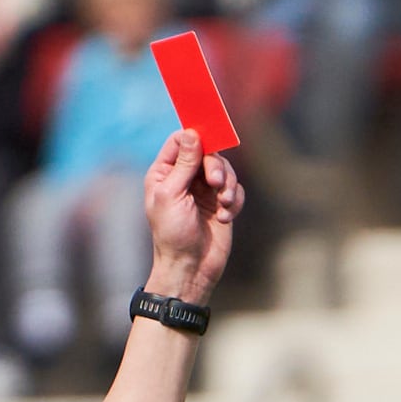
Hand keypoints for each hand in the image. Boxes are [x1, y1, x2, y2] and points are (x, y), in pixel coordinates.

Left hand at [142, 129, 240, 302]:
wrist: (190, 269)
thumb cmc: (172, 235)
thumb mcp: (172, 195)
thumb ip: (183, 163)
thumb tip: (192, 133)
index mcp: (164, 173)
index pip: (181, 141)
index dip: (195, 136)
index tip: (209, 139)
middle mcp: (184, 178)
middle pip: (207, 153)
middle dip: (215, 166)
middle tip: (216, 183)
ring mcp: (204, 191)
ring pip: (225, 170)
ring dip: (228, 186)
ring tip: (224, 205)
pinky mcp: (221, 205)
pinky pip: (236, 190)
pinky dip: (235, 202)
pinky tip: (225, 218)